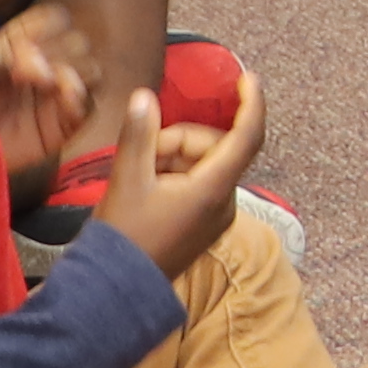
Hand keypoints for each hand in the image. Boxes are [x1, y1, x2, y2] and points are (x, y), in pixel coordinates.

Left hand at [0, 12, 93, 199]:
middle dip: (59, 51)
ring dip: (75, 72)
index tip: (19, 47)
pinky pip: (89, 109)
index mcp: (16, 47)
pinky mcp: (59, 129)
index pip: (53, 19)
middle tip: (23, 73)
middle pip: (79, 41)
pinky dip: (82, 101)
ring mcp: (53, 99)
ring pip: (92, 70)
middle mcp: (41, 68)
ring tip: (47, 85)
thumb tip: (25, 59)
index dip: (44, 27)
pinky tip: (62, 100)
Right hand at [95, 61, 267, 280]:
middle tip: (144, 149)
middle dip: (180, 138)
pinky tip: (147, 183)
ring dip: (173, 156)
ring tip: (139, 171)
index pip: (247, 136)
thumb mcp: (126, 179)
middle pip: (215, 147)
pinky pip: (198, 182)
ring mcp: (216, 215)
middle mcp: (224, 202)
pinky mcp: (204, 223)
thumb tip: (145, 97)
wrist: (116, 289)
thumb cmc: (123, 237)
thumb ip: (138, 135)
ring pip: (203, 163)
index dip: (251, 103)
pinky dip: (175, 173)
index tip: (247, 78)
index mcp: (213, 190)